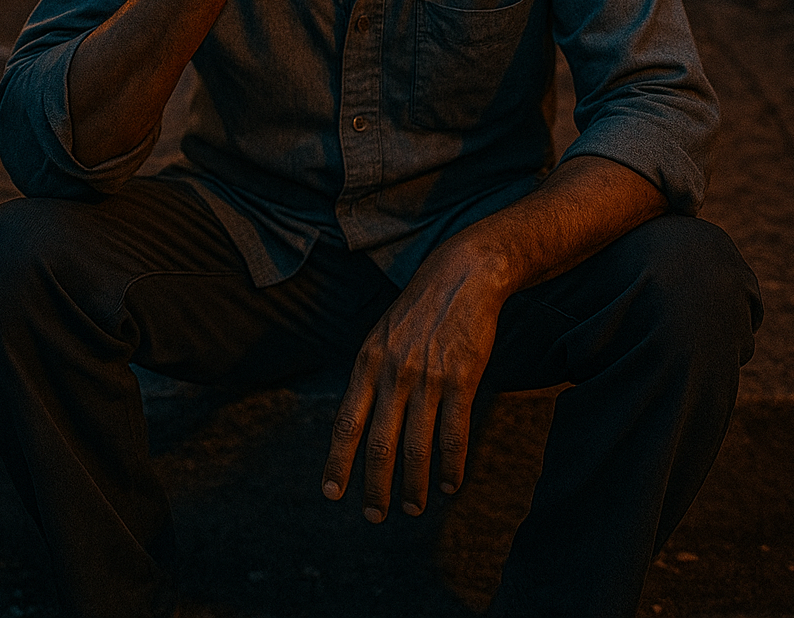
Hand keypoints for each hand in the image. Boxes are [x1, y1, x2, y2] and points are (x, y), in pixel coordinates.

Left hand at [321, 240, 507, 520]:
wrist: (461, 276)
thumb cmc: (418, 309)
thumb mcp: (380, 335)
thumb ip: (369, 375)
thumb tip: (356, 421)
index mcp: (368, 362)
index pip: (346, 423)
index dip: (338, 462)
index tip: (331, 494)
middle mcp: (393, 373)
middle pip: (380, 445)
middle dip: (375, 487)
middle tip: (374, 516)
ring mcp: (428, 378)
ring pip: (417, 447)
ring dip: (413, 485)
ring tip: (412, 508)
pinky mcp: (461, 380)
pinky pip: (454, 435)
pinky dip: (451, 466)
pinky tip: (450, 484)